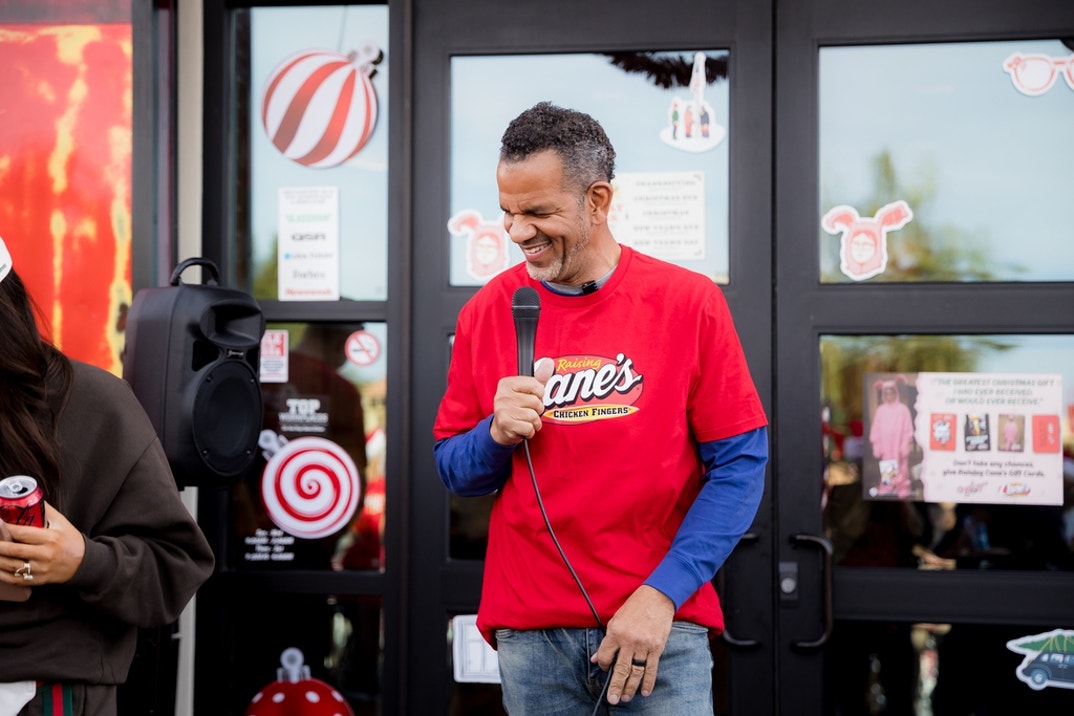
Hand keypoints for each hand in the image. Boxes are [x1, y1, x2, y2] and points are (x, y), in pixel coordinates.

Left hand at [0, 502, 85, 586]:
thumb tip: (28, 499)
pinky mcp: (38, 580)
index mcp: (51, 538)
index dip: (5, 528)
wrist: (83, 562)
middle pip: (13, 550)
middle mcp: (45, 554)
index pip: (22, 533)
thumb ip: (45, 511)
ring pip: (11, 565)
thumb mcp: (62, 523)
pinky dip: (2, 574)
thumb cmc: (70, 540)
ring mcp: (41, 569)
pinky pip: (15, 579)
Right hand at [489, 357, 553, 444]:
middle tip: (529, 411)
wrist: (500, 428)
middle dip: (538, 410)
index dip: (540, 393)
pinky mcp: (506, 424)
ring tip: (527, 420)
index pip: (535, 384)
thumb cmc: (516, 407)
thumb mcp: (525, 390)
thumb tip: (549, 362)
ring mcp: (503, 410)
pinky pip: (529, 428)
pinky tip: (523, 428)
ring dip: (535, 422)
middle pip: (536, 402)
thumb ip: (539, 377)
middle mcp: (503, 395)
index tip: (534, 396)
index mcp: (507, 383)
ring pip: (533, 416)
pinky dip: (530, 431)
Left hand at [591, 585, 674, 703]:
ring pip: (636, 671)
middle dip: (616, 686)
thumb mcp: (615, 620)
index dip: (603, 665)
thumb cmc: (634, 607)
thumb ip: (607, 641)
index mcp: (616, 632)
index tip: (605, 669)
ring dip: (631, 687)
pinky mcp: (657, 648)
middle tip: (613, 699)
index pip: (606, 656)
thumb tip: (597, 659)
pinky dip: (649, 681)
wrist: (656, 598)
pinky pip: (651, 668)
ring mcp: (644, 645)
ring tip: (626, 698)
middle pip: (621, 669)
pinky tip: (644, 691)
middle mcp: (629, 641)